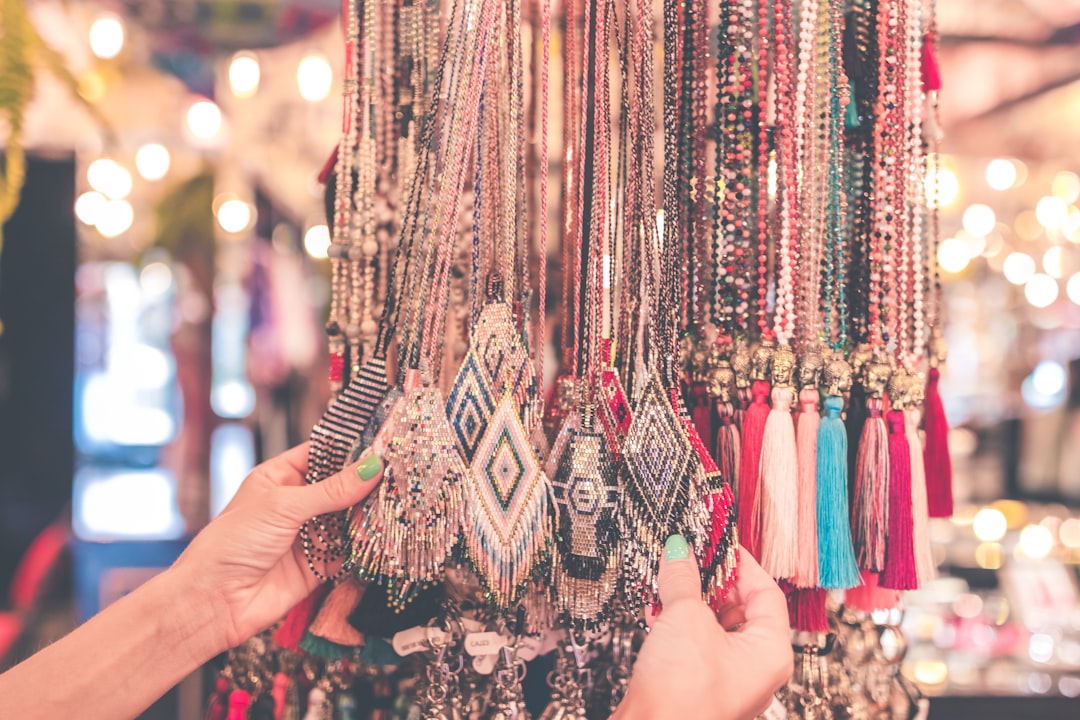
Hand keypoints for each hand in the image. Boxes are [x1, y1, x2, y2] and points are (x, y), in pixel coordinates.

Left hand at [172, 443, 383, 651]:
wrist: (214, 601)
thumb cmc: (232, 543)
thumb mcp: (284, 506)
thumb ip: (332, 490)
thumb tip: (372, 467)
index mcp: (280, 478)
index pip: (322, 455)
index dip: (351, 450)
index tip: (384, 444)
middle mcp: (296, 504)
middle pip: (341, 488)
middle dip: (366, 484)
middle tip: (400, 473)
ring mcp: (308, 535)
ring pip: (348, 519)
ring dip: (369, 514)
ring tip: (400, 500)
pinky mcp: (319, 566)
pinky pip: (349, 551)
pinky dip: (366, 545)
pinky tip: (387, 533)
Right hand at [613, 540, 792, 719]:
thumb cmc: (682, 693)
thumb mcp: (685, 618)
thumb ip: (683, 578)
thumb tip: (679, 550)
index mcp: (771, 652)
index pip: (767, 592)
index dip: (741, 563)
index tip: (717, 542)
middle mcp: (755, 668)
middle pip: (740, 607)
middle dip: (710, 580)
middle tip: (689, 556)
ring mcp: (727, 679)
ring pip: (714, 625)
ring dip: (690, 599)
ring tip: (668, 577)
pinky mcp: (698, 685)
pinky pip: (695, 643)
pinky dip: (678, 622)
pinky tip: (656, 606)